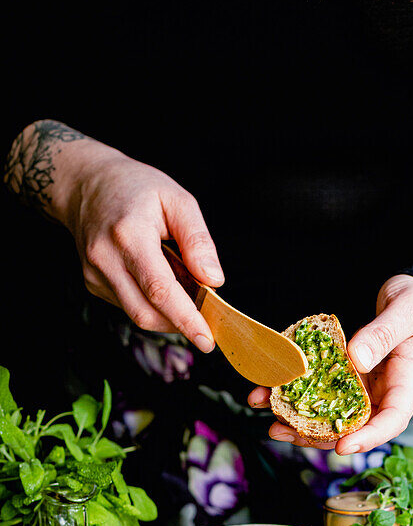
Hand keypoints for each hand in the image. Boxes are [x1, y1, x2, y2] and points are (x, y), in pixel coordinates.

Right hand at [50, 136, 223, 349]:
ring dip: (168, 317)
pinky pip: (129, 307)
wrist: (85, 184)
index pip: (159, 290)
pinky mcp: (93, 284)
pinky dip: (152, 305)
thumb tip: (213, 280)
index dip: (186, 319)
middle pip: (146, 313)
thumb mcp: (177, 199)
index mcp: (128, 235)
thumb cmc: (136, 188)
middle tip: (206, 322)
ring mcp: (94, 274)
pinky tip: (158, 284)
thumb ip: (197, 240)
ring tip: (184, 296)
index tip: (207, 341)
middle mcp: (105, 258)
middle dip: (180, 325)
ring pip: (138, 315)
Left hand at [248, 274, 412, 453]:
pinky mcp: (344, 376)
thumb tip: (356, 359)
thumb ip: (384, 334)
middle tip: (285, 431)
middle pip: (354, 426)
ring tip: (271, 423)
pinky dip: (295, 394)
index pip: (392, 420)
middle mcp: (382, 393)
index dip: (368, 437)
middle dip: (319, 435)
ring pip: (332, 415)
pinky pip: (320, 391)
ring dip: (300, 422)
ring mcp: (362, 387)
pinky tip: (268, 394)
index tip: (343, 445)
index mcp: (406, 384)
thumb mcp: (407, 312)